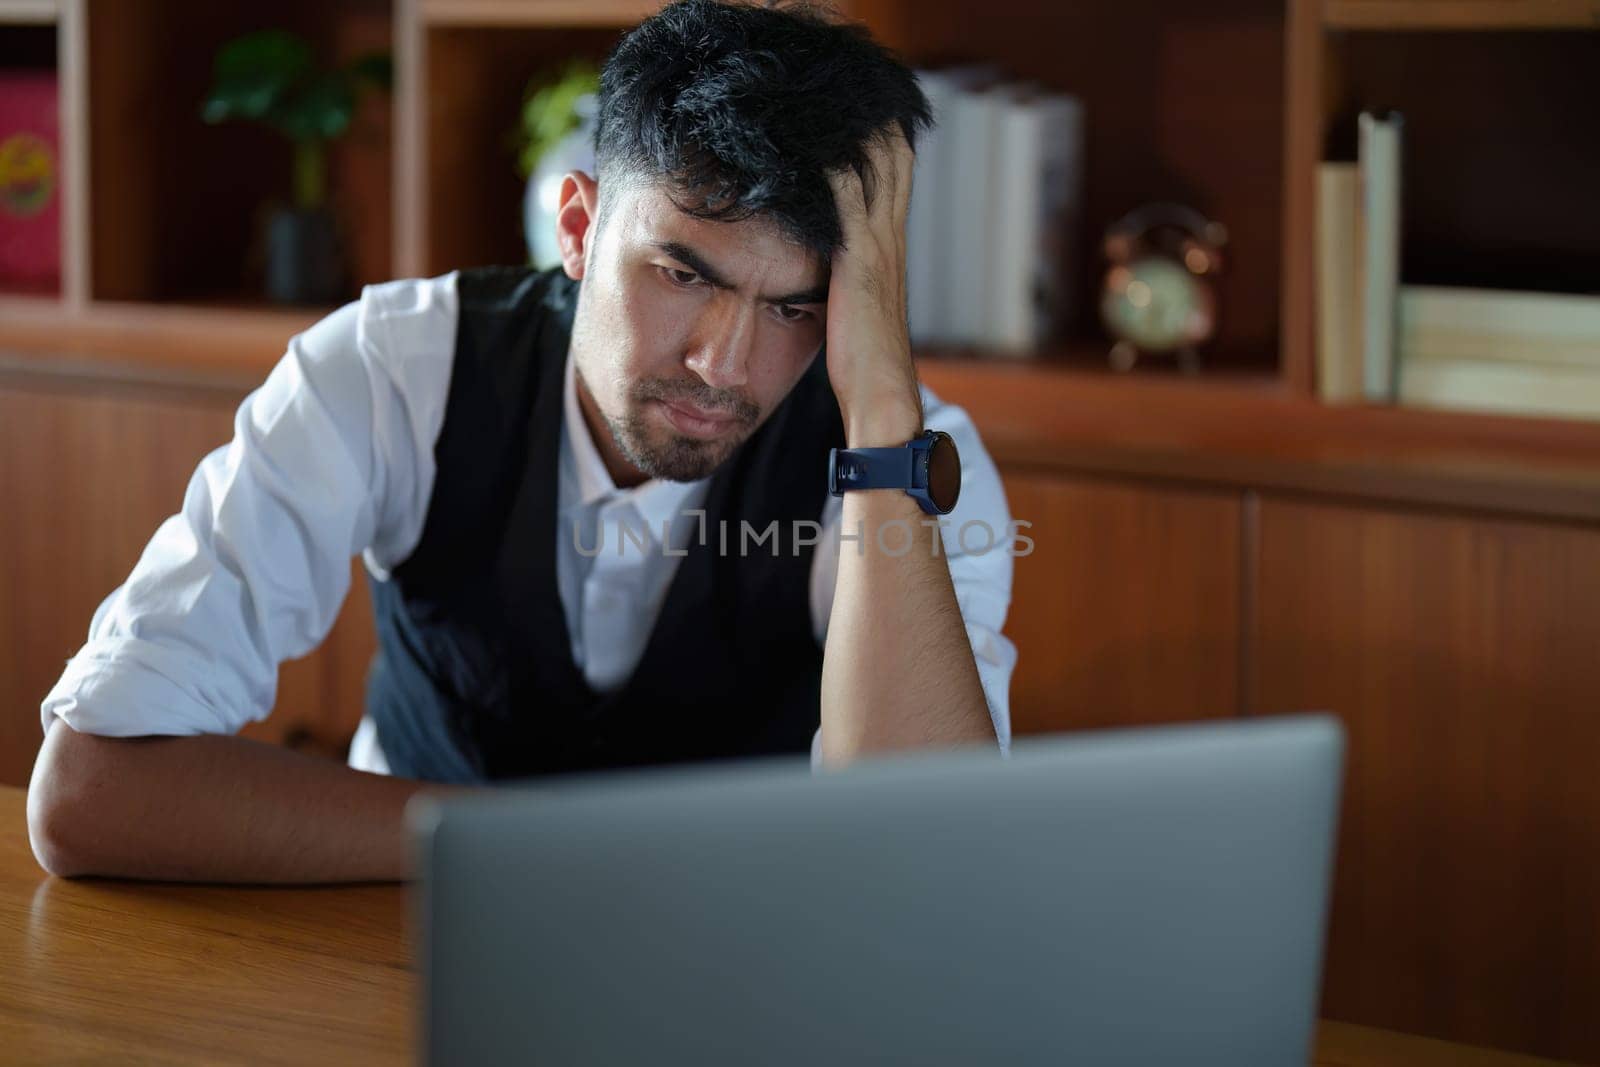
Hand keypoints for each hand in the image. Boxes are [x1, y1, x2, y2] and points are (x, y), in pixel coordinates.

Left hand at [824, 127, 923, 447]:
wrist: (882, 395)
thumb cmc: (863, 361)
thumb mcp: (855, 307)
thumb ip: (848, 277)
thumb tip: (827, 265)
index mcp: (888, 249)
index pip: (895, 176)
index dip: (883, 136)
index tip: (862, 107)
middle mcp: (888, 240)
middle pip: (891, 157)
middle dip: (871, 118)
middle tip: (844, 87)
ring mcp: (877, 250)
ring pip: (874, 169)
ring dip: (852, 130)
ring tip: (824, 100)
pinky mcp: (857, 265)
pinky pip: (847, 202)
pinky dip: (832, 169)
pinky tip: (811, 146)